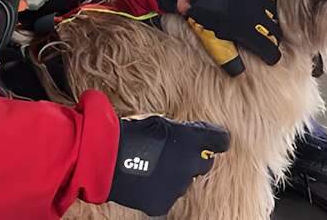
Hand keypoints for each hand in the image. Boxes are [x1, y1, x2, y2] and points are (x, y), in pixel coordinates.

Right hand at [106, 116, 229, 215]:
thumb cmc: (130, 135)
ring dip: (174, 175)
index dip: (215, 139)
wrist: (105, 158)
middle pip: (204, 163)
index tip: (212, 140)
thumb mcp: (161, 124)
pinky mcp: (163, 203)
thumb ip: (182, 133)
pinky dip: (159, 189)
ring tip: (152, 167)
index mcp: (191, 140)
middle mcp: (190, 165)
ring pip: (184, 181)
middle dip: (192, 159)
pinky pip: (168, 195)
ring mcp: (178, 187)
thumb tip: (192, 138)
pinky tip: (145, 180)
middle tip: (173, 155)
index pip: (220, 140)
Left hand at [185, 0, 281, 67]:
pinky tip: (263, 10)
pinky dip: (270, 5)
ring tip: (264, 26)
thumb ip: (231, 61)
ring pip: (275, 15)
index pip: (271, 50)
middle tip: (265, 43)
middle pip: (276, 33)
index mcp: (246, 31)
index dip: (272, 57)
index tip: (270, 59)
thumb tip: (243, 79)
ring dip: (271, 23)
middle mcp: (255, 14)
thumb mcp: (215, 44)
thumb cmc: (204, 21)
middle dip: (272, 40)